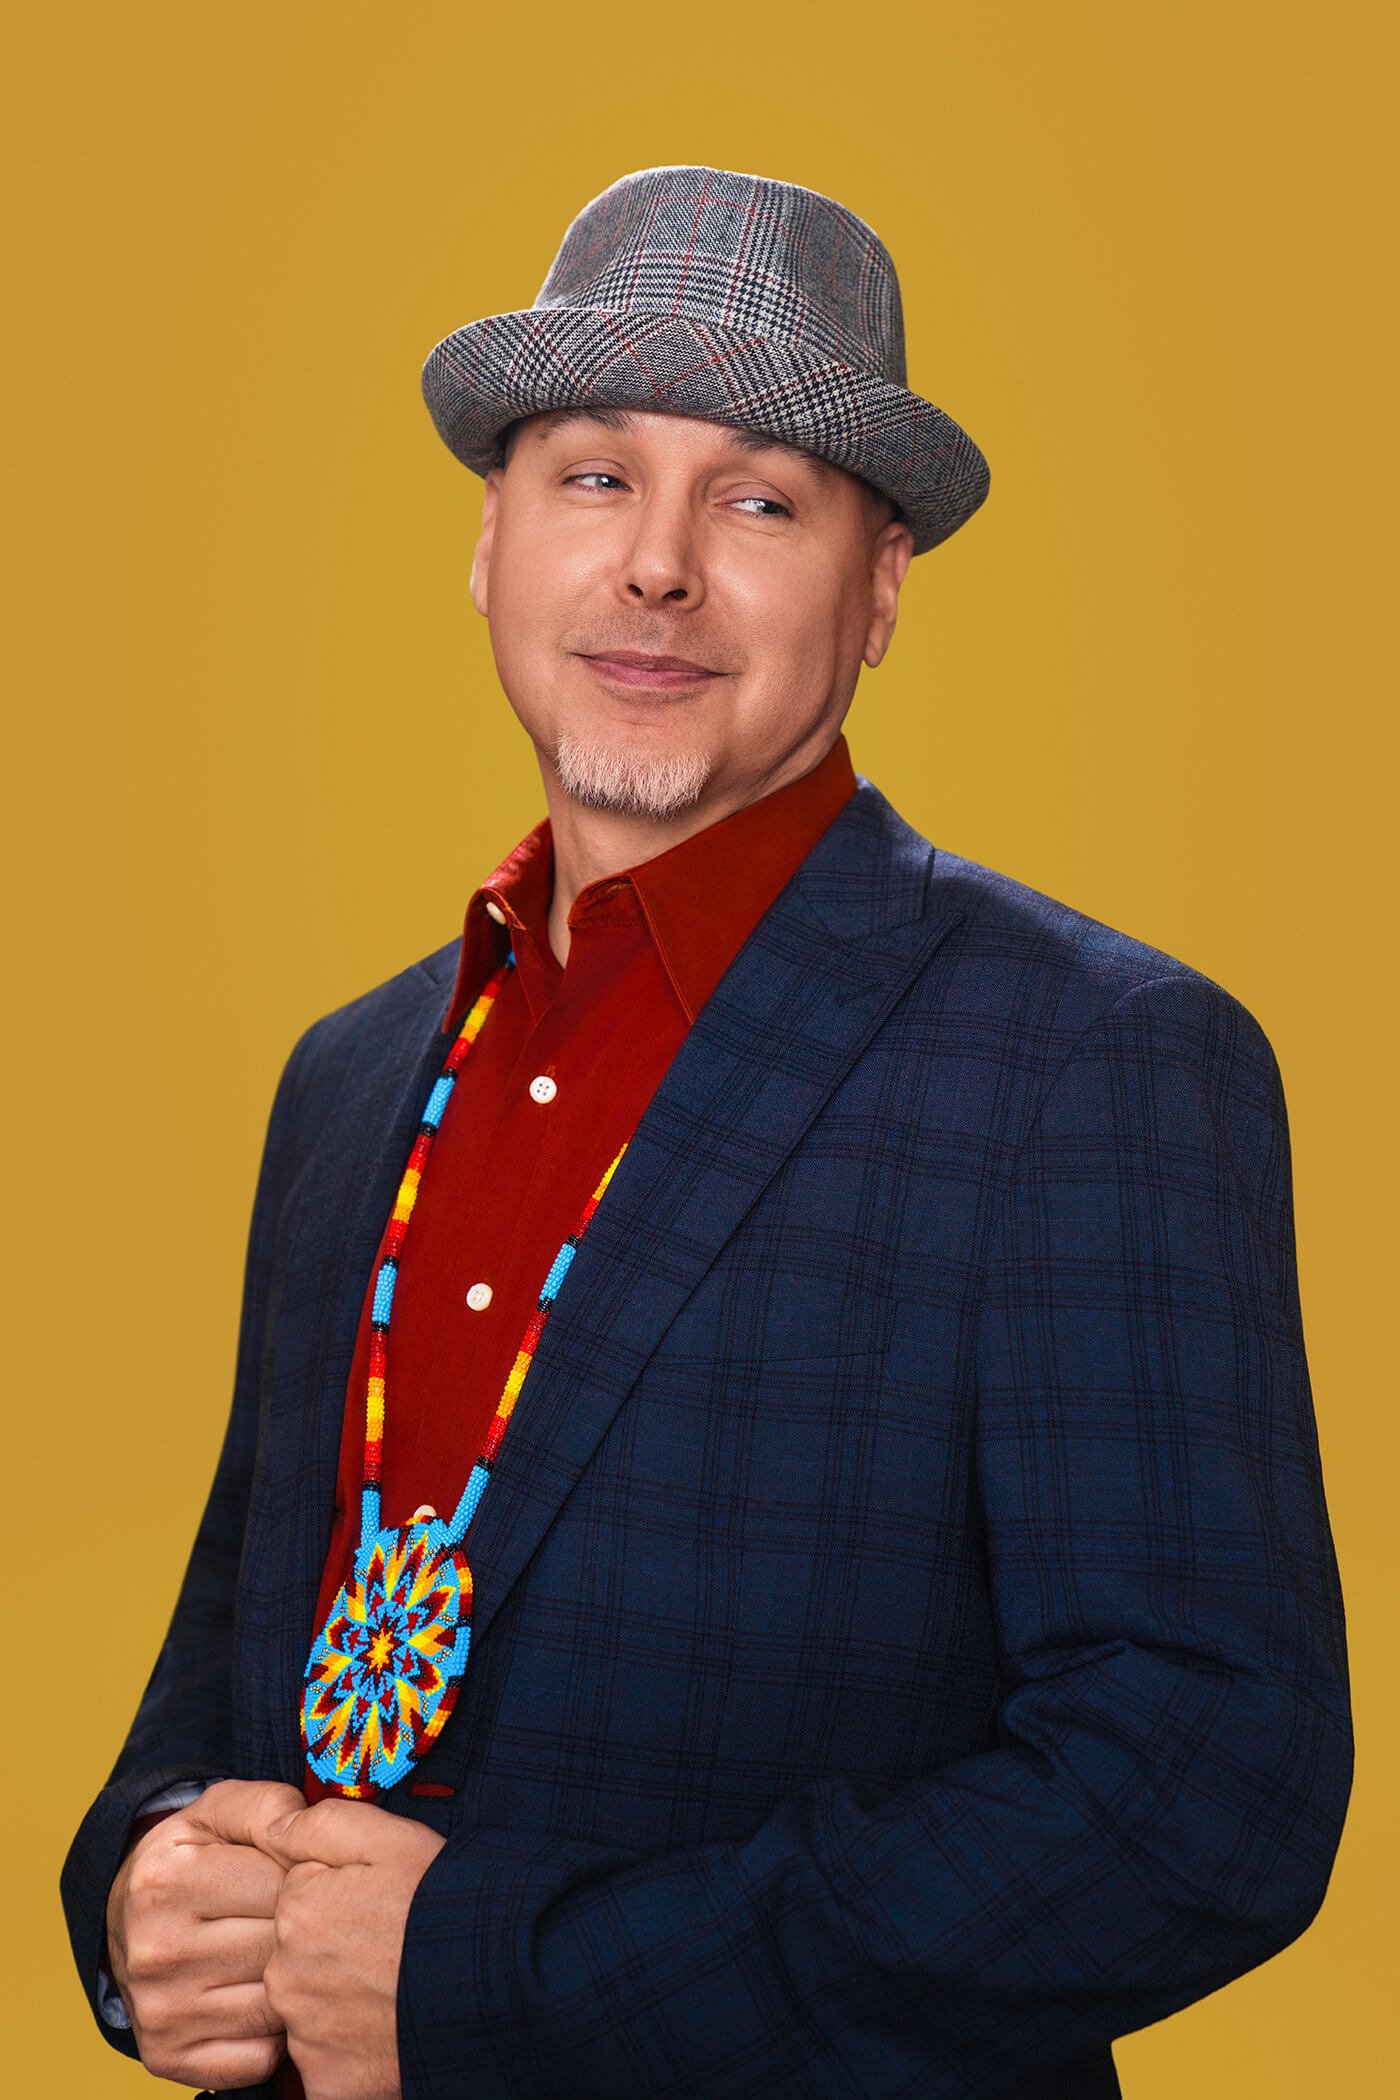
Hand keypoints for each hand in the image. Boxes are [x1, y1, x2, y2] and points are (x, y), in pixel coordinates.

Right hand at [105, 1775, 307, 2088]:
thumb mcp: (216, 1813)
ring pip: (277, 2004)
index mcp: (166, 1882)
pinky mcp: (169, 2058)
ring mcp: (161, 2013)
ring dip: (294, 1980)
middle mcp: (156, 1953)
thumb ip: (267, 1806)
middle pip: (280, 1946)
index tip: (298, 1875)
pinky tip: (262, 1997)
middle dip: (304, 1929)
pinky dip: (275, 2033)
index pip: (281, 1883)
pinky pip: (259, 2057)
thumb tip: (305, 1830)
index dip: (305, 1876)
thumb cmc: (188, 1860)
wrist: (125, 1922)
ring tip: (283, 1954)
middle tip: (299, 1917)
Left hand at [260, 1796, 446, 2099]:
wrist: (494, 1983)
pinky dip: (354, 2052)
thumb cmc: (442, 1903)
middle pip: (299, 1955)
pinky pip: (328, 2064)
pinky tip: (388, 2031)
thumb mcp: (388, 1835)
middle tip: (389, 1944)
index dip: (341, 1894)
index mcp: (296, 1911)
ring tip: (395, 1985)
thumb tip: (274, 1828)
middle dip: (335, 1949)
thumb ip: (318, 1823)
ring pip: (312, 2009)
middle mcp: (287, 1977)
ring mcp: (306, 2036)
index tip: (377, 1900)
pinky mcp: (330, 2084)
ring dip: (342, 2001)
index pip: (299, 1896)